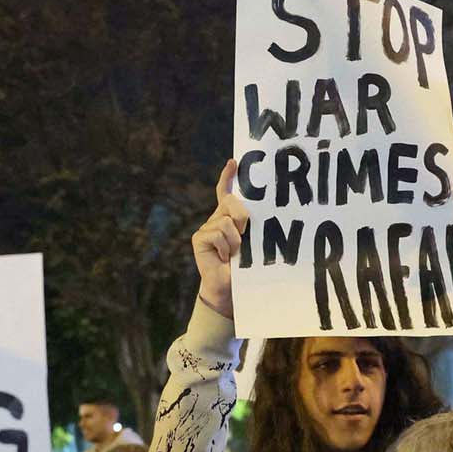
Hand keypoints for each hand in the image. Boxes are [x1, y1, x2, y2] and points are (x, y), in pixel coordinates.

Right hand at [191, 159, 250, 318]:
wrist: (230, 289)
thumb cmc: (246, 266)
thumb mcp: (253, 243)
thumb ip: (251, 226)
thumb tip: (250, 215)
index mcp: (229, 217)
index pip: (225, 192)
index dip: (227, 176)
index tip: (233, 162)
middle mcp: (217, 218)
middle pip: (232, 203)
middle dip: (243, 218)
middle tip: (245, 237)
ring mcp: (206, 228)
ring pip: (226, 221)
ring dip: (236, 241)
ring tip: (234, 254)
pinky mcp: (199, 238)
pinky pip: (217, 233)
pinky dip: (225, 247)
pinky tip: (224, 258)